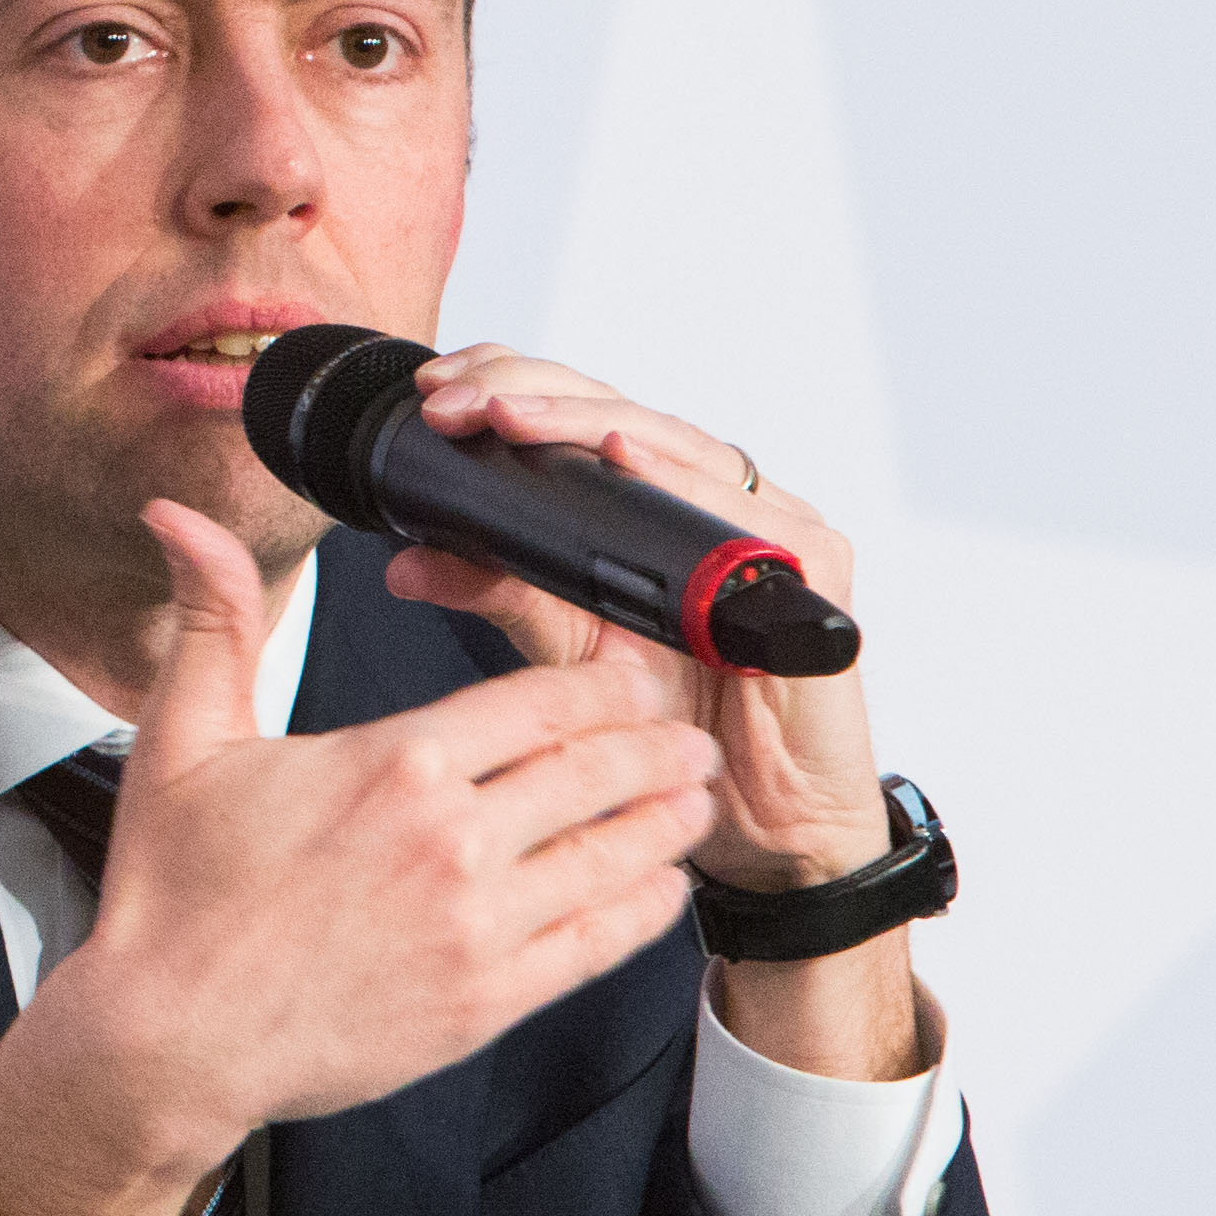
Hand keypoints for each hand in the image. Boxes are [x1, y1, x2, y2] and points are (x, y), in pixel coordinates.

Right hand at [0, 500, 720, 1215]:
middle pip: (598, 771)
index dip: (603, 686)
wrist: (170, 1036)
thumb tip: (180, 518)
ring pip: (616, 855)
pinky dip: (645, 909)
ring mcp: (479, 926)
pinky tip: (659, 888)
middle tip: (688, 735)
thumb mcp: (181, 738)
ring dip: (669, 821)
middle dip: (658, 746)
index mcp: (396, 763)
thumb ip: (212, 618)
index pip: (542, 703)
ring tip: (694, 800)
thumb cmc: (172, 894)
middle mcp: (453, 840)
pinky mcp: (487, 1001)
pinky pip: (599, 944)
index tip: (630, 676)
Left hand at [394, 347, 924, 1085]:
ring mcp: (771, 530)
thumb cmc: (679, 732)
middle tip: (453, 397)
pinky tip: (622, 455)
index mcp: (659, 513)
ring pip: (672, 440)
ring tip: (511, 414)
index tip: (435, 393)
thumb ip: (497, 593)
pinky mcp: (814, 568)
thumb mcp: (564, 652)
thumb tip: (402, 561)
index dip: (514, 390)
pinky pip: (742, 510)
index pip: (585, 418)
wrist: (760, 825)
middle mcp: (716, 507)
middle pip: (621, 412)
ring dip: (583, 420)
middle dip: (530, 392)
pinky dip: (677, 478)